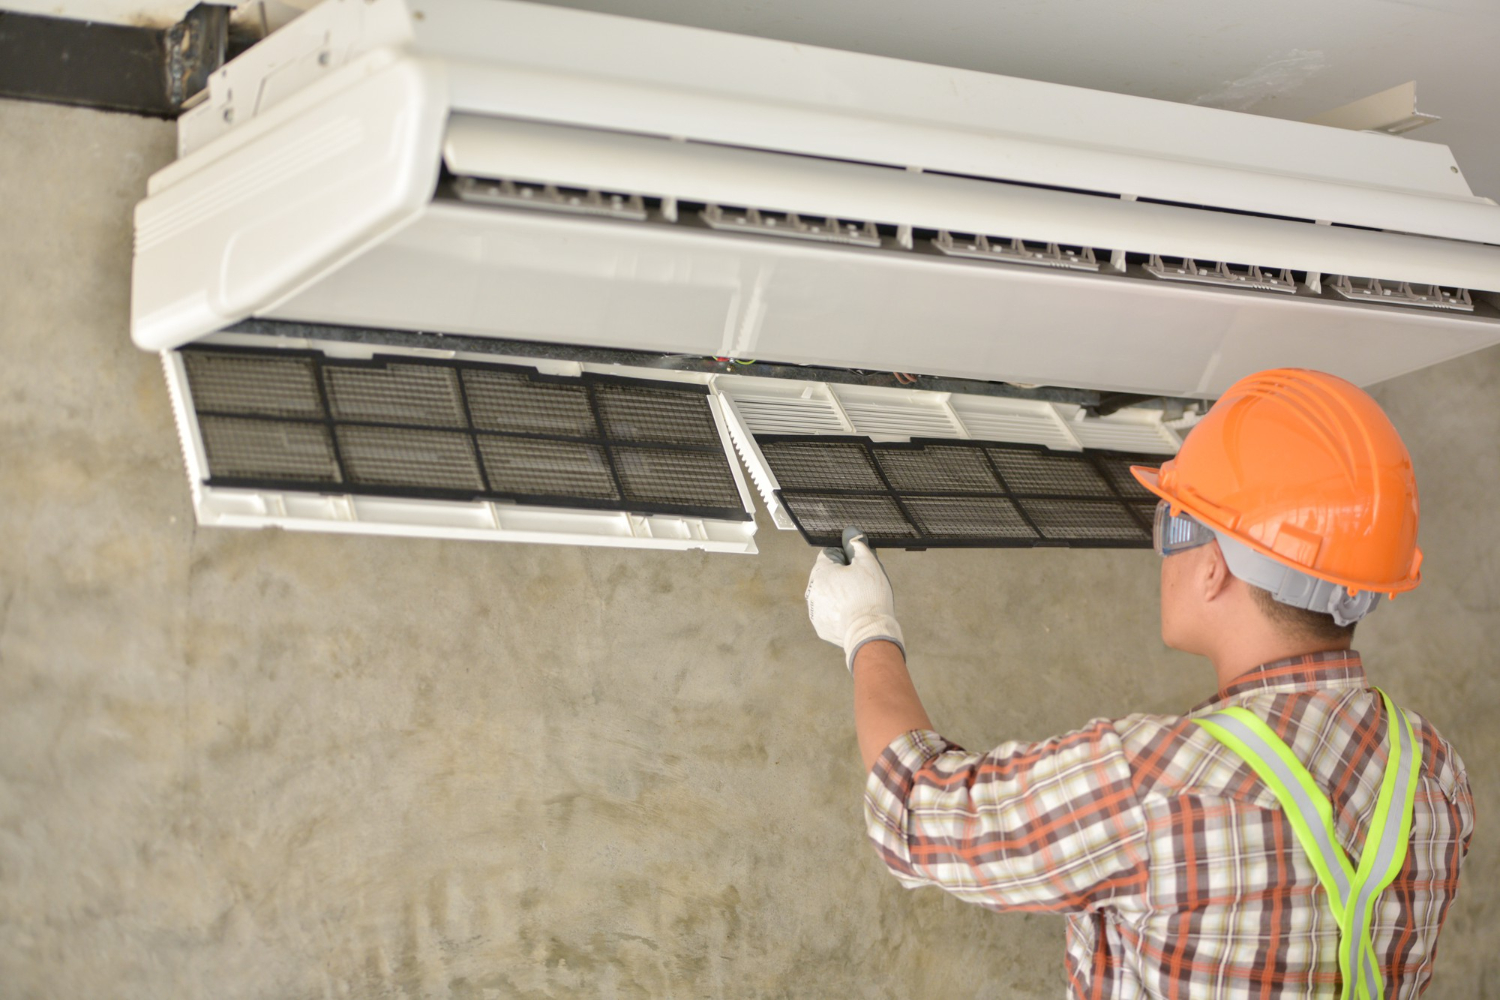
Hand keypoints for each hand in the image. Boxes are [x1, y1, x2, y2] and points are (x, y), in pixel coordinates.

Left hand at [805, 527, 904, 671]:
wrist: (870, 632)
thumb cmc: (870, 597)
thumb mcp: (869, 564)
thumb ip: (857, 545)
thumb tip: (850, 533)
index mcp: (821, 572)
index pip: (830, 554)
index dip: (847, 557)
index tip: (858, 566)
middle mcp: (812, 591)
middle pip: (827, 575)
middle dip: (842, 577)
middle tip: (861, 585)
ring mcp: (814, 610)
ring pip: (827, 595)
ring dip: (839, 595)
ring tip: (858, 602)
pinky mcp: (820, 627)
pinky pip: (829, 613)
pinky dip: (838, 612)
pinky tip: (853, 615)